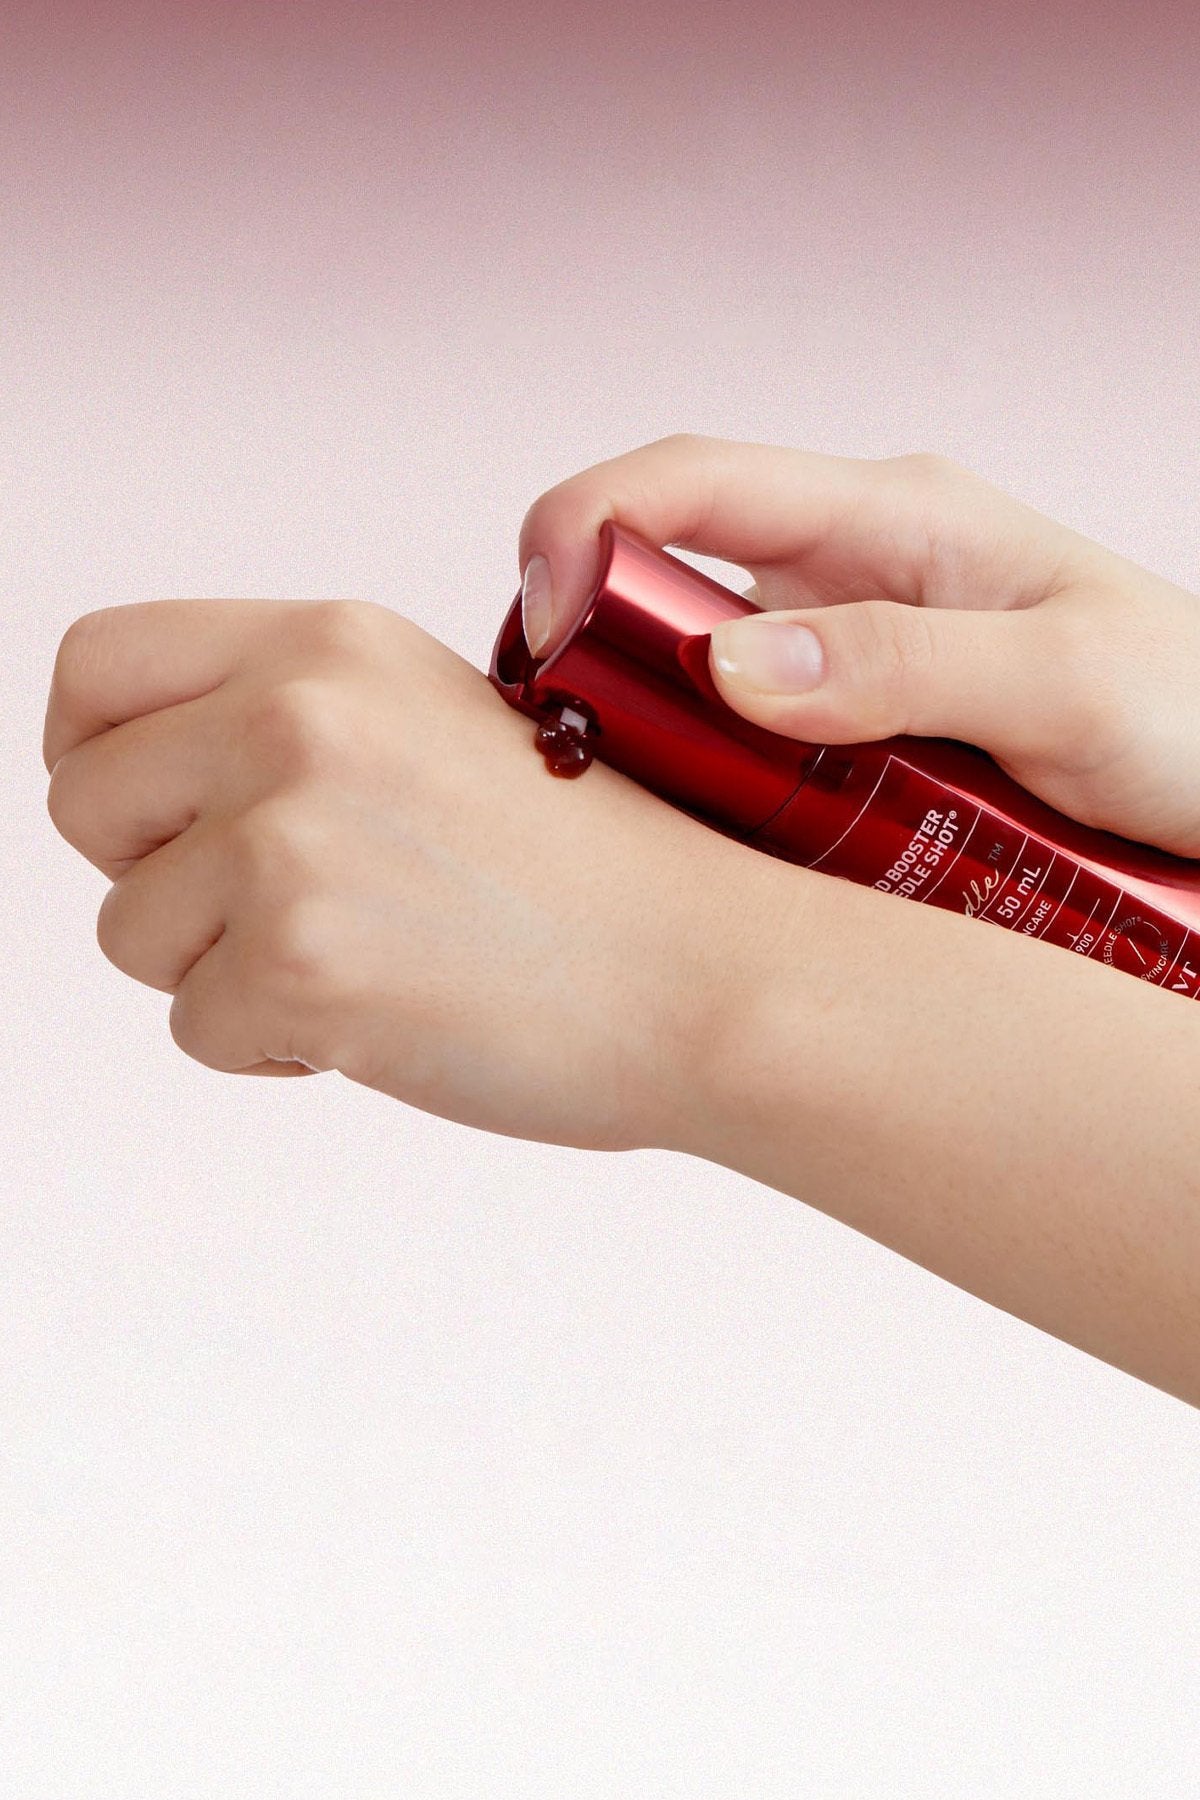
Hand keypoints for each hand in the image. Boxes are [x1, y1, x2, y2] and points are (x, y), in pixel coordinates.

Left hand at [41, 595, 743, 1147]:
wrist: (705, 971)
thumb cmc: (594, 872)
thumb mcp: (434, 725)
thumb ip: (289, 723)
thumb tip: (144, 780)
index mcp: (326, 643)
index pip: (95, 663)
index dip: (92, 747)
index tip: (142, 811)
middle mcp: (292, 720)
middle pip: (86, 806)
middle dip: (158, 876)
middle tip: (274, 911)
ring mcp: (286, 841)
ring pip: (129, 933)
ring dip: (221, 970)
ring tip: (360, 962)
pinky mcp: (296, 964)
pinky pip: (195, 1029)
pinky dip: (272, 1047)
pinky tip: (381, 1019)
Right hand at [519, 434, 1199, 854]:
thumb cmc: (1191, 721)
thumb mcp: (1065, 687)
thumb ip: (908, 667)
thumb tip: (732, 664)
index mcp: (893, 517)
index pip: (695, 478)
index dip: (586, 521)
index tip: (536, 613)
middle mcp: (850, 571)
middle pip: (665, 572)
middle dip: (585, 640)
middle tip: (554, 744)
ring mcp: (845, 652)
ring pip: (687, 666)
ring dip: (631, 721)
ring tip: (602, 805)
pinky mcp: (848, 728)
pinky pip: (734, 737)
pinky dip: (688, 775)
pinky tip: (684, 839)